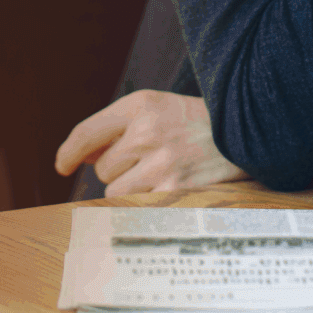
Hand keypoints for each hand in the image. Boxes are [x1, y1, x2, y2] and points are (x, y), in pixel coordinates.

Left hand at [54, 90, 248, 194]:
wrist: (249, 131)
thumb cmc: (196, 123)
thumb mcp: (158, 108)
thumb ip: (120, 127)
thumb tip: (81, 157)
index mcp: (140, 106)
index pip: (87, 132)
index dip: (69, 152)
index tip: (62, 165)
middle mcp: (147, 132)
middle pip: (102, 168)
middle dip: (118, 169)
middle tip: (150, 160)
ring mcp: (161, 163)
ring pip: (115, 190)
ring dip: (131, 189)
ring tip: (162, 174)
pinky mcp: (174, 191)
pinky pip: (136, 206)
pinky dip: (145, 203)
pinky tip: (168, 190)